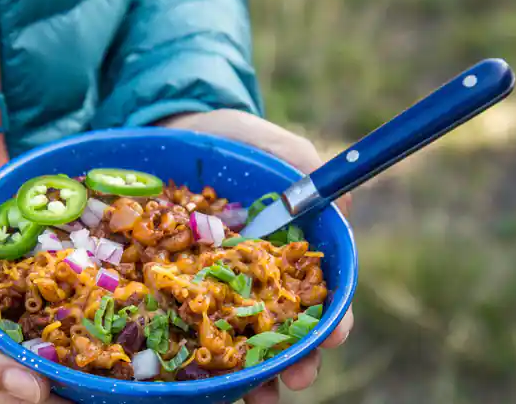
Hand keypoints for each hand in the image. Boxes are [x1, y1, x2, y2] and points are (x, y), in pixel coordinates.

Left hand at [161, 110, 354, 402]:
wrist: (169, 137)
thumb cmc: (229, 141)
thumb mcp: (269, 144)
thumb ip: (304, 167)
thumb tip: (345, 204)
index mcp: (282, 252)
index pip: (316, 294)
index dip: (331, 318)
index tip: (335, 335)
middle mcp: (251, 278)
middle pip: (280, 329)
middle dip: (293, 359)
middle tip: (295, 379)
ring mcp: (210, 287)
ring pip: (234, 340)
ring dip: (249, 373)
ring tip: (253, 396)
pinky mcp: (170, 288)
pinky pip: (181, 326)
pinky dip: (192, 355)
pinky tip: (195, 378)